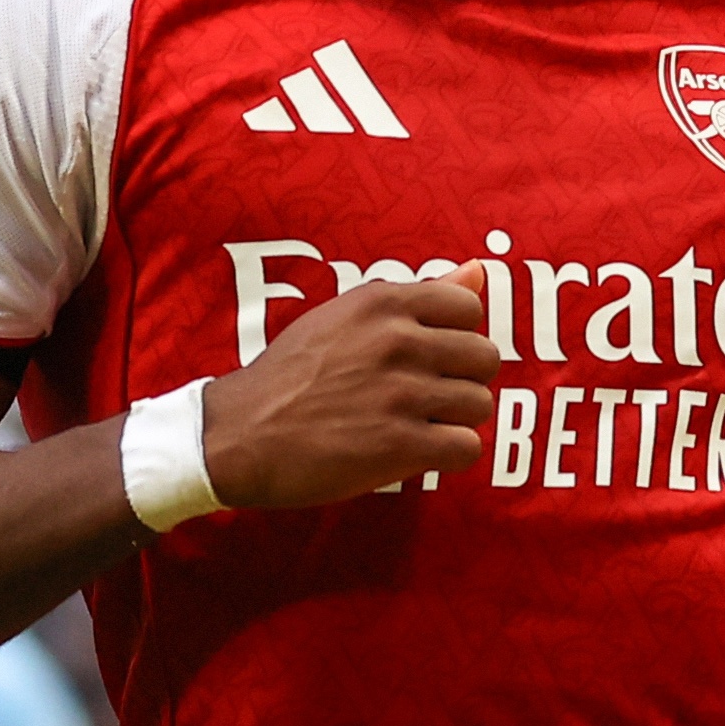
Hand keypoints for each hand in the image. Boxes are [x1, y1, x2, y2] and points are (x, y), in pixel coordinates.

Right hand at [200, 264, 498, 508]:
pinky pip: (466, 447)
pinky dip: (447, 455)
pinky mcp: (401, 445)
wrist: (241, 434)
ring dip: (454, 420)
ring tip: (416, 425)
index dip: (456, 337)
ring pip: (479, 404)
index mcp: (384, 303)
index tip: (431, 357)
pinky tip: (416, 452)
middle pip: (484, 358)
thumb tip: (478, 270)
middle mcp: (398, 342)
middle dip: (462, 380)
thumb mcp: (344, 316)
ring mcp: (402, 394)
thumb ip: (417, 295)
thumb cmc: (290, 375)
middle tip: (426, 397)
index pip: (469, 308)